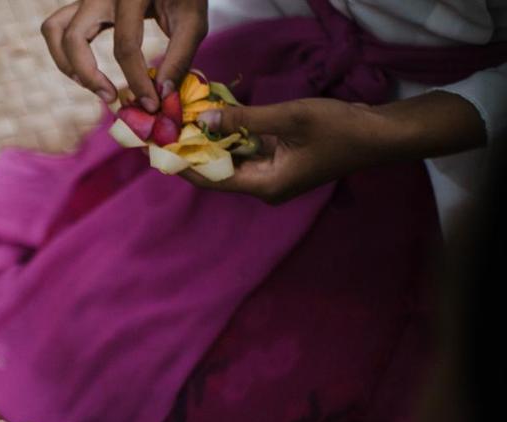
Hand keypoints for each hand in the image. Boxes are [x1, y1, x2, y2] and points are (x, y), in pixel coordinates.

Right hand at [42, 0, 208, 108]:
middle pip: (73, 38)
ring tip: (91, 84)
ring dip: (66, 64)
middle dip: (88, 75)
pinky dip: (65, 53)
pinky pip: (57, 27)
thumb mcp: (193, 20)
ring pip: (53, 30)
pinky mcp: (82, 4)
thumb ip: (180, 56)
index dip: (137, 81)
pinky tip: (86, 71)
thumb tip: (161, 94)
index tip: (150, 104)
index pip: (125, 45)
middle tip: (111, 97)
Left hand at [184, 99, 390, 203]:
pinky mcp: (280, 163)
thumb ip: (245, 120)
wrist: (379, 135)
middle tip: (167, 131)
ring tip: (184, 123)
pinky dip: (232, 138)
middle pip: (217, 172)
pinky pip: (247, 152)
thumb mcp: (289, 118)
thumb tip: (203, 121)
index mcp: (265, 185)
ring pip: (231, 161)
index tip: (159, 149)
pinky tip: (216, 120)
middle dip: (193, 152)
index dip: (183, 165)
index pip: (211, 180)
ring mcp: (273, 176)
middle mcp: (265, 187)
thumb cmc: (339, 129)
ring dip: (211, 143)